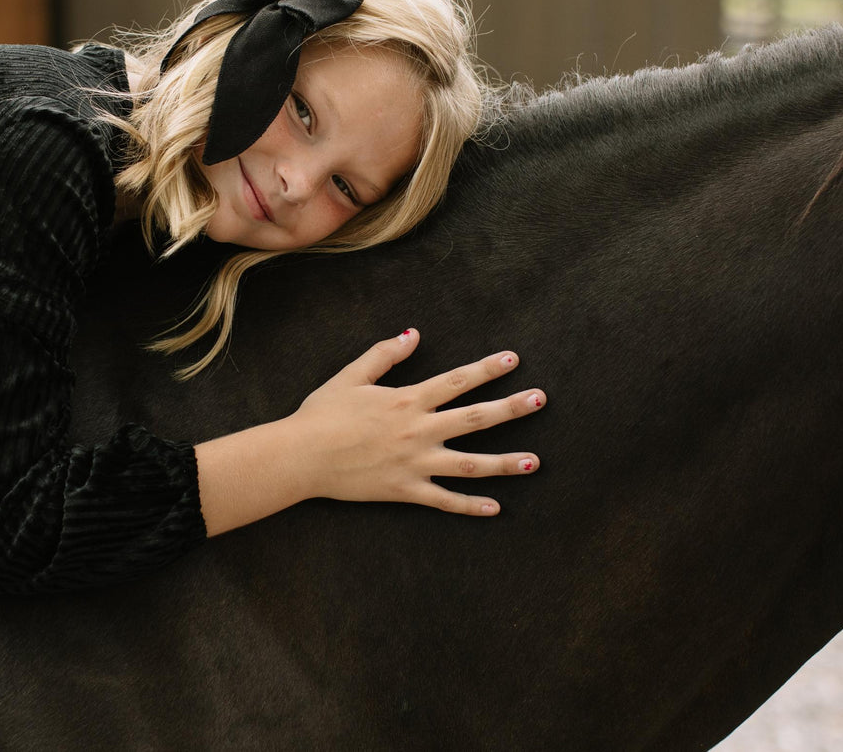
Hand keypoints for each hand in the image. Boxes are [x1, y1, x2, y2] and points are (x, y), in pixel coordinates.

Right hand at [289, 328, 543, 515]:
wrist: (301, 457)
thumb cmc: (321, 414)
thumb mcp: (351, 376)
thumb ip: (385, 354)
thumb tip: (414, 334)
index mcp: (407, 400)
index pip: (456, 381)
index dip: (486, 369)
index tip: (513, 360)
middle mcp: (418, 431)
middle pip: (475, 418)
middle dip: (511, 408)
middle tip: (541, 400)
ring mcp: (415, 463)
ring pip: (470, 464)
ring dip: (505, 462)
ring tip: (535, 461)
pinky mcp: (405, 490)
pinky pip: (445, 500)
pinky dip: (470, 506)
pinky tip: (495, 508)